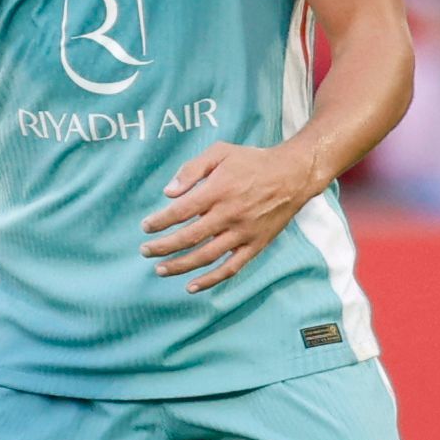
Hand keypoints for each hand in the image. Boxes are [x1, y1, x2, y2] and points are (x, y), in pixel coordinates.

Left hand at [140, 141, 316, 292]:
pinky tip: (191, 286)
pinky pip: (231, 267)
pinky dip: (210, 280)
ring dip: (180, 266)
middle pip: (189, 237)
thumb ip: (191, 169)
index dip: (159, 222)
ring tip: (160, 269)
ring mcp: (244, 232)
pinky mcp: (256, 245)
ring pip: (207, 256)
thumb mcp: (220, 152)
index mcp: (218, 191)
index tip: (145, 227)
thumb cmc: (252, 161)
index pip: (180, 212)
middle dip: (162, 247)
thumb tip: (168, 193)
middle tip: (144, 250)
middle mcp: (230, 214)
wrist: (294, 174)